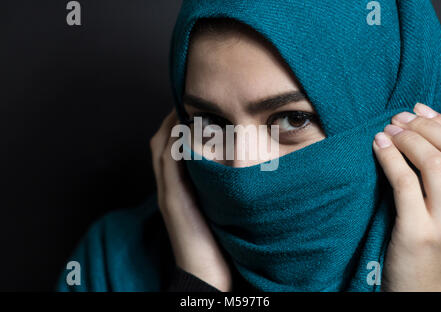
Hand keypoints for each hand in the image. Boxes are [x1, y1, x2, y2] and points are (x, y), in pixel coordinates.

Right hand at [150, 109, 231, 290]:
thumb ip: (220, 186)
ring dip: (173, 124)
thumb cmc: (219, 241)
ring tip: (187, 105)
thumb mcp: (220, 206)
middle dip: (174, 117)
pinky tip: (187, 128)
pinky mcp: (172, 200)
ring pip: (162, 148)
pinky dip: (175, 143)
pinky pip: (168, 163)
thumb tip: (240, 163)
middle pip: (162, 141)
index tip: (197, 106)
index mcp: (180, 187)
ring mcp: (168, 192)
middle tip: (189, 98)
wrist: (208, 274)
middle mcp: (170, 186)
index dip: (180, 123)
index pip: (173, 146)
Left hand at [373, 103, 440, 290]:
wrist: (424, 295)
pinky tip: (378, 146)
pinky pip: (405, 183)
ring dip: (407, 139)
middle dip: (423, 127)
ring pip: (433, 163)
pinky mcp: (420, 233)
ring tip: (387, 130)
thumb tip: (424, 137)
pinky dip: (390, 158)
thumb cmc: (434, 251)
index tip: (419, 109)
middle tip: (398, 118)